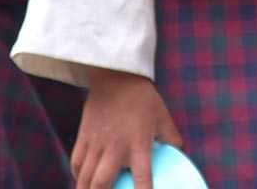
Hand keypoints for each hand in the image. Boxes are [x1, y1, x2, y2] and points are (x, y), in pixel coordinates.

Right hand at [70, 69, 182, 188]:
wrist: (116, 77)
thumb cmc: (143, 98)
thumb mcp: (163, 117)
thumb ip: (171, 139)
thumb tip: (180, 154)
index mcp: (139, 144)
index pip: (142, 177)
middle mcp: (115, 147)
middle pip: (101, 182)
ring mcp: (96, 142)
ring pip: (84, 176)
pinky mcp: (84, 136)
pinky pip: (76, 161)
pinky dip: (77, 174)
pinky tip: (81, 180)